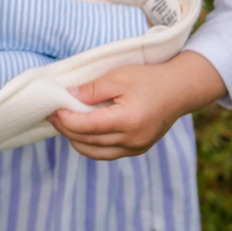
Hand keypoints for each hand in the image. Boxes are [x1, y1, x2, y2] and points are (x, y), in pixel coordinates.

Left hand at [48, 51, 226, 159]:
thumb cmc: (149, 79)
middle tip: (52, 116)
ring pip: (96, 152)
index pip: (87, 127)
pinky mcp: (137, 149)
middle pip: (88, 141)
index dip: (66, 120)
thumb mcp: (119, 76)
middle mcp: (132, 140)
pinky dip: (91, 145)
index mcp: (127, 120)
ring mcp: (136, 148)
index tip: (53, 109)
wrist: (179, 90)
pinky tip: (81, 131)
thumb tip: (68, 97)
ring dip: (76, 140)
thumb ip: (92, 89)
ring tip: (63, 124)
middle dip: (66, 130)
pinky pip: (107, 153)